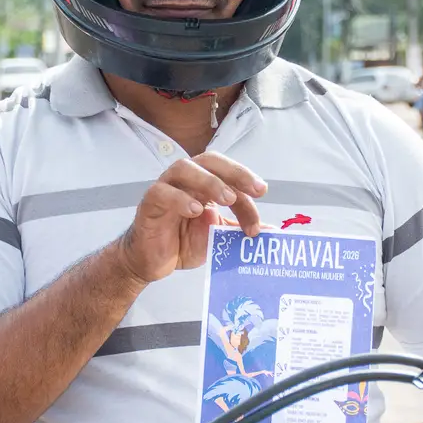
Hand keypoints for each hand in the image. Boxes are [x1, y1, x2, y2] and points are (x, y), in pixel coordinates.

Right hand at [116, 153, 267, 283]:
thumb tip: (273, 231)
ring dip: (209, 181)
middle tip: (254, 189)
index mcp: (204, 183)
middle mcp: (185, 180)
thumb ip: (240, 230)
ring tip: (227, 199)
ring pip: (183, 169)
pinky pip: (161, 193)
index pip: (228, 175)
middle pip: (208, 161)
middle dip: (234, 172)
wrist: (152, 262)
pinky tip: (195, 210)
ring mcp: (166, 189)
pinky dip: (180, 199)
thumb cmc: (182, 242)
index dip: (246, 184)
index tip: (262, 195)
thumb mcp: (219, 238)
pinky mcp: (149, 204)